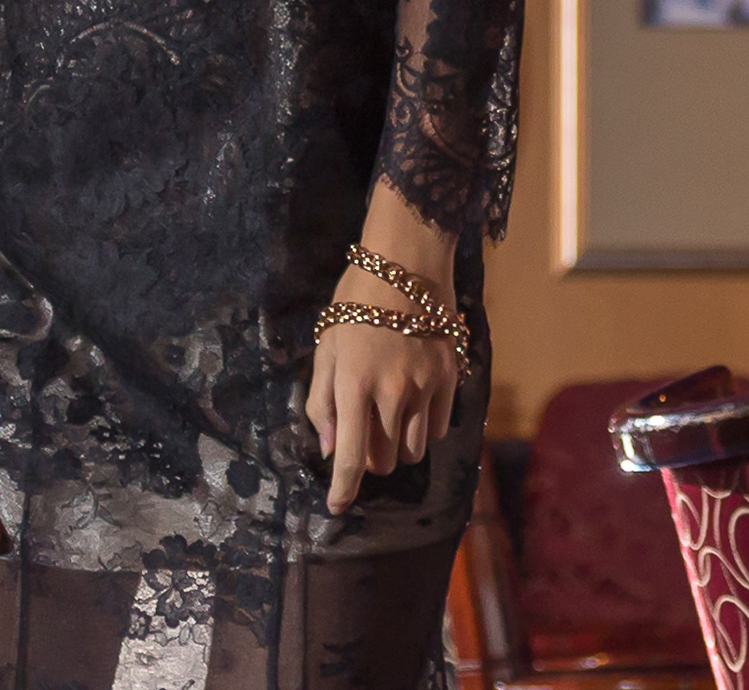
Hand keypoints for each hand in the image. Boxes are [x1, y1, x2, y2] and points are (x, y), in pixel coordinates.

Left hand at [304, 184, 459, 515]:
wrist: (405, 264)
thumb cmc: (355, 301)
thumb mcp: (326, 345)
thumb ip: (322, 399)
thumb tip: (329, 447)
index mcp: (354, 384)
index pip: (350, 456)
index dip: (342, 490)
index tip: (337, 507)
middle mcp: (392, 393)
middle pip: (383, 460)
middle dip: (369, 458)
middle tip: (362, 434)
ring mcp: (426, 388)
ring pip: (413, 449)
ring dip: (397, 444)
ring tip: (388, 414)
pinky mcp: (450, 379)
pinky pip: (438, 428)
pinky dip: (424, 427)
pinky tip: (413, 402)